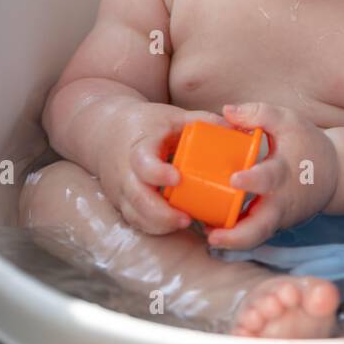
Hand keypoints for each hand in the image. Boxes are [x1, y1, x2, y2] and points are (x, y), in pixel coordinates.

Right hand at [94, 102, 220, 234]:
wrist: (106, 132)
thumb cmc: (146, 125)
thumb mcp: (172, 116)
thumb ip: (202, 121)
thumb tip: (237, 128)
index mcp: (138, 146)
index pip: (142, 162)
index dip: (157, 173)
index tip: (177, 178)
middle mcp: (125, 171)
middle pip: (137, 197)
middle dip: (161, 213)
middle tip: (186, 218)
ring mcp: (121, 190)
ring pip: (134, 214)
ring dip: (159, 224)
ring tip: (184, 222)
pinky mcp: (122, 202)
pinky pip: (135, 220)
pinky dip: (153, 226)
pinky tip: (173, 225)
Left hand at [206, 101, 339, 250]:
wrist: (336, 174)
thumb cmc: (307, 144)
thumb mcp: (288, 121)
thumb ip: (259, 113)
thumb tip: (226, 112)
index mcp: (284, 172)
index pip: (269, 178)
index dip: (252, 180)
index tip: (234, 179)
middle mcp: (282, 201)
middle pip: (262, 227)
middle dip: (237, 235)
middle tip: (213, 235)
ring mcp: (279, 217)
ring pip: (257, 237)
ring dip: (232, 241)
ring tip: (208, 236)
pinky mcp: (275, 225)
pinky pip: (255, 235)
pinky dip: (236, 237)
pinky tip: (214, 230)